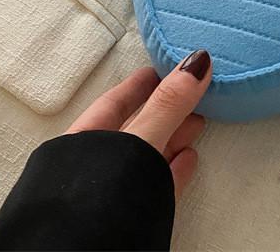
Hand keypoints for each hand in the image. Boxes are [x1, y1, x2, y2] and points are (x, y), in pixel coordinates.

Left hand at [66, 50, 211, 196]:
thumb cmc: (100, 200)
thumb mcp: (139, 141)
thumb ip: (166, 106)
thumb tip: (197, 61)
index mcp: (80, 141)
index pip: (115, 102)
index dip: (142, 83)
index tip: (164, 67)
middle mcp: (92, 166)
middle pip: (133, 128)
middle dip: (164, 109)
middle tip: (194, 93)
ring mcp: (110, 194)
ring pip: (145, 158)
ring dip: (173, 138)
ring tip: (199, 123)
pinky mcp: (128, 219)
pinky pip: (153, 186)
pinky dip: (172, 170)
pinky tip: (189, 161)